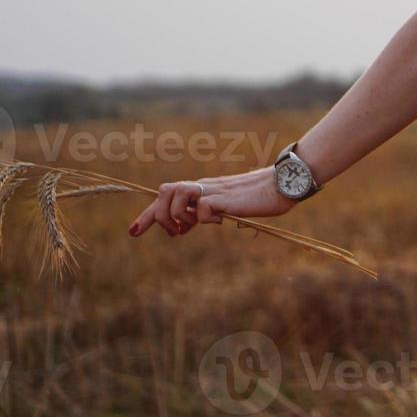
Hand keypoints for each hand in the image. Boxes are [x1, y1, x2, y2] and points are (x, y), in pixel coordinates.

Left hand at [127, 167, 293, 237]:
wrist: (283, 184)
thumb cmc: (259, 197)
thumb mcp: (225, 207)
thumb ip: (203, 213)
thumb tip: (183, 226)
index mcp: (202, 189)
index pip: (166, 197)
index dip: (147, 215)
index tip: (133, 231)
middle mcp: (204, 187)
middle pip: (164, 191)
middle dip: (157, 215)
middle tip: (175, 233)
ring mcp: (214, 191)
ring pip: (176, 194)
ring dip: (177, 215)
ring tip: (190, 228)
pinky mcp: (226, 198)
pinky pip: (202, 207)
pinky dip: (203, 218)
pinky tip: (219, 221)